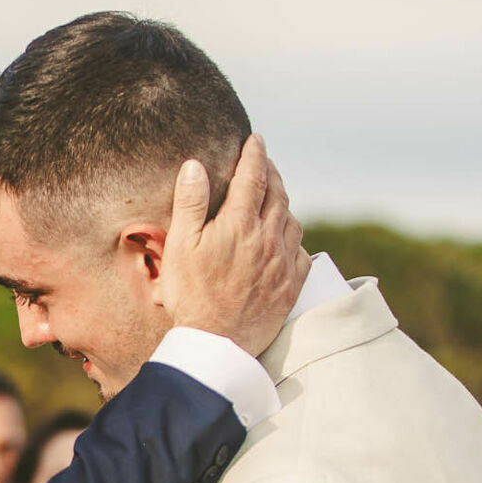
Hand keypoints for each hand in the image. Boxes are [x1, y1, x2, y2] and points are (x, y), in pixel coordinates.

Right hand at [160, 134, 310, 357]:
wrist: (217, 342)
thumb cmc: (191, 295)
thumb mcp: (180, 246)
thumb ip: (189, 203)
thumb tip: (196, 165)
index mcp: (240, 224)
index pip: (252, 177)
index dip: (254, 154)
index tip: (255, 140)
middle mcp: (268, 238)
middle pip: (277, 194)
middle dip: (272, 173)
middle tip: (265, 162)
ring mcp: (283, 263)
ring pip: (292, 221)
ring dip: (284, 204)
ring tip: (275, 198)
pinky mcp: (291, 286)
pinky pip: (302, 253)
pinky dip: (295, 239)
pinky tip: (287, 240)